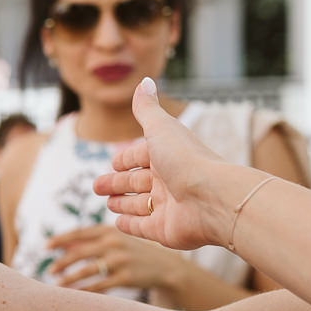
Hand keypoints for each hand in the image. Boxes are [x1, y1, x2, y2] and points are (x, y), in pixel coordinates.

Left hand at [48, 224, 185, 292]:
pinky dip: (84, 291)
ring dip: (69, 278)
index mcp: (109, 231)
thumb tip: (62, 245)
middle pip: (79, 252)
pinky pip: (99, 286)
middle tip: (50, 271)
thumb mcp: (116, 241)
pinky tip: (74, 295)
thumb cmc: (134, 254)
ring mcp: (120, 260)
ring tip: (57, 285)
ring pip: (87, 270)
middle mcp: (114, 243)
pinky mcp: (125, 277)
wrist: (166, 267)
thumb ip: (91, 242)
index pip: (79, 233)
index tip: (46, 247)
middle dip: (61, 262)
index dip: (60, 239)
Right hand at [93, 79, 238, 249]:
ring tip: (108, 203)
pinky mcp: (164, 230)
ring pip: (138, 205)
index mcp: (167, 156)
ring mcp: (167, 207)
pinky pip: (142, 228)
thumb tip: (145, 80)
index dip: (127, 159)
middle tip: (96, 187)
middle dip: (116, 183)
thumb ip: (147, 108)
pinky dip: (129, 225)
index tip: (113, 163)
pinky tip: (117, 222)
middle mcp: (168, 181)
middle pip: (136, 181)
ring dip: (122, 203)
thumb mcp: (161, 128)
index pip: (142, 156)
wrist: (214, 199)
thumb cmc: (187, 160)